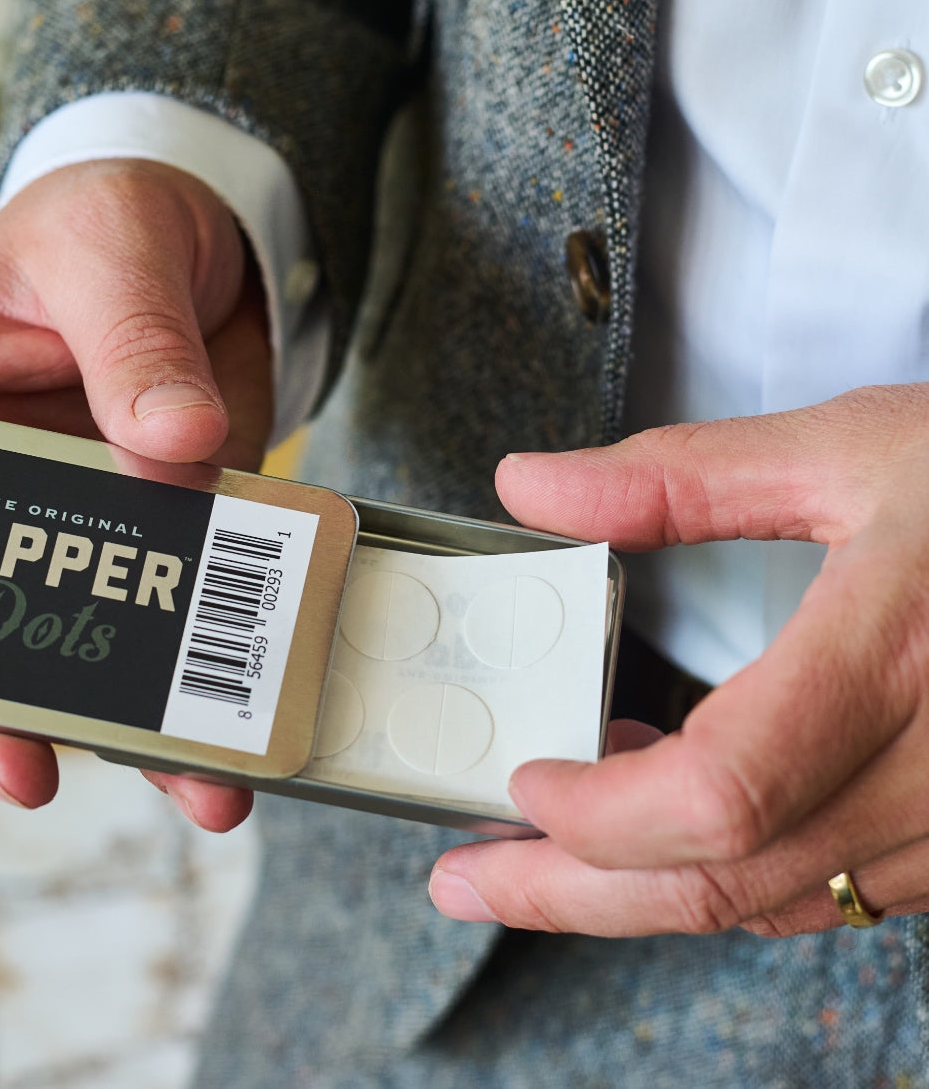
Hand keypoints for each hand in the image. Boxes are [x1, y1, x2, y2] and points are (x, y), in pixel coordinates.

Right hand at [0, 159, 264, 830]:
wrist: (213, 234)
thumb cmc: (111, 220)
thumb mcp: (108, 252)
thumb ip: (134, 341)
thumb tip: (177, 445)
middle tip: (22, 771)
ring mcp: (88, 528)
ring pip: (73, 653)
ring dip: (115, 730)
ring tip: (185, 782)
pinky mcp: (176, 534)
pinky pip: (182, 623)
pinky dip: (211, 684)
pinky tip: (244, 741)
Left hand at [429, 385, 928, 935]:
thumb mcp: (848, 450)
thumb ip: (677, 477)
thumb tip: (530, 486)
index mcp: (888, 660)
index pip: (722, 792)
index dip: (603, 812)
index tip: (520, 783)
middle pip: (722, 879)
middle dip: (571, 892)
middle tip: (464, 879)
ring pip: (768, 900)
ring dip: (637, 883)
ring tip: (537, 841)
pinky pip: (821, 886)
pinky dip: (719, 864)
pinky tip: (656, 814)